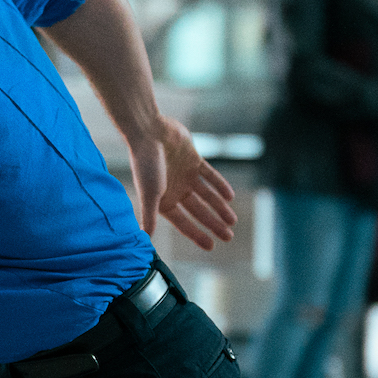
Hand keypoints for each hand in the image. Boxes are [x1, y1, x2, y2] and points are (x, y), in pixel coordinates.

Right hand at [126, 114, 237, 250]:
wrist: (148, 131)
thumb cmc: (145, 164)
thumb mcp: (149, 194)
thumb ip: (149, 217)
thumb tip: (145, 239)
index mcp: (163, 201)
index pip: (184, 223)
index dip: (197, 235)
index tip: (211, 246)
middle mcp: (175, 190)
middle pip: (199, 211)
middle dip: (213, 224)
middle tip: (228, 236)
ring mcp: (185, 175)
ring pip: (207, 195)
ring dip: (220, 207)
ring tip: (232, 220)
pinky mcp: (193, 160)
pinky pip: (210, 176)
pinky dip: (220, 185)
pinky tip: (230, 196)